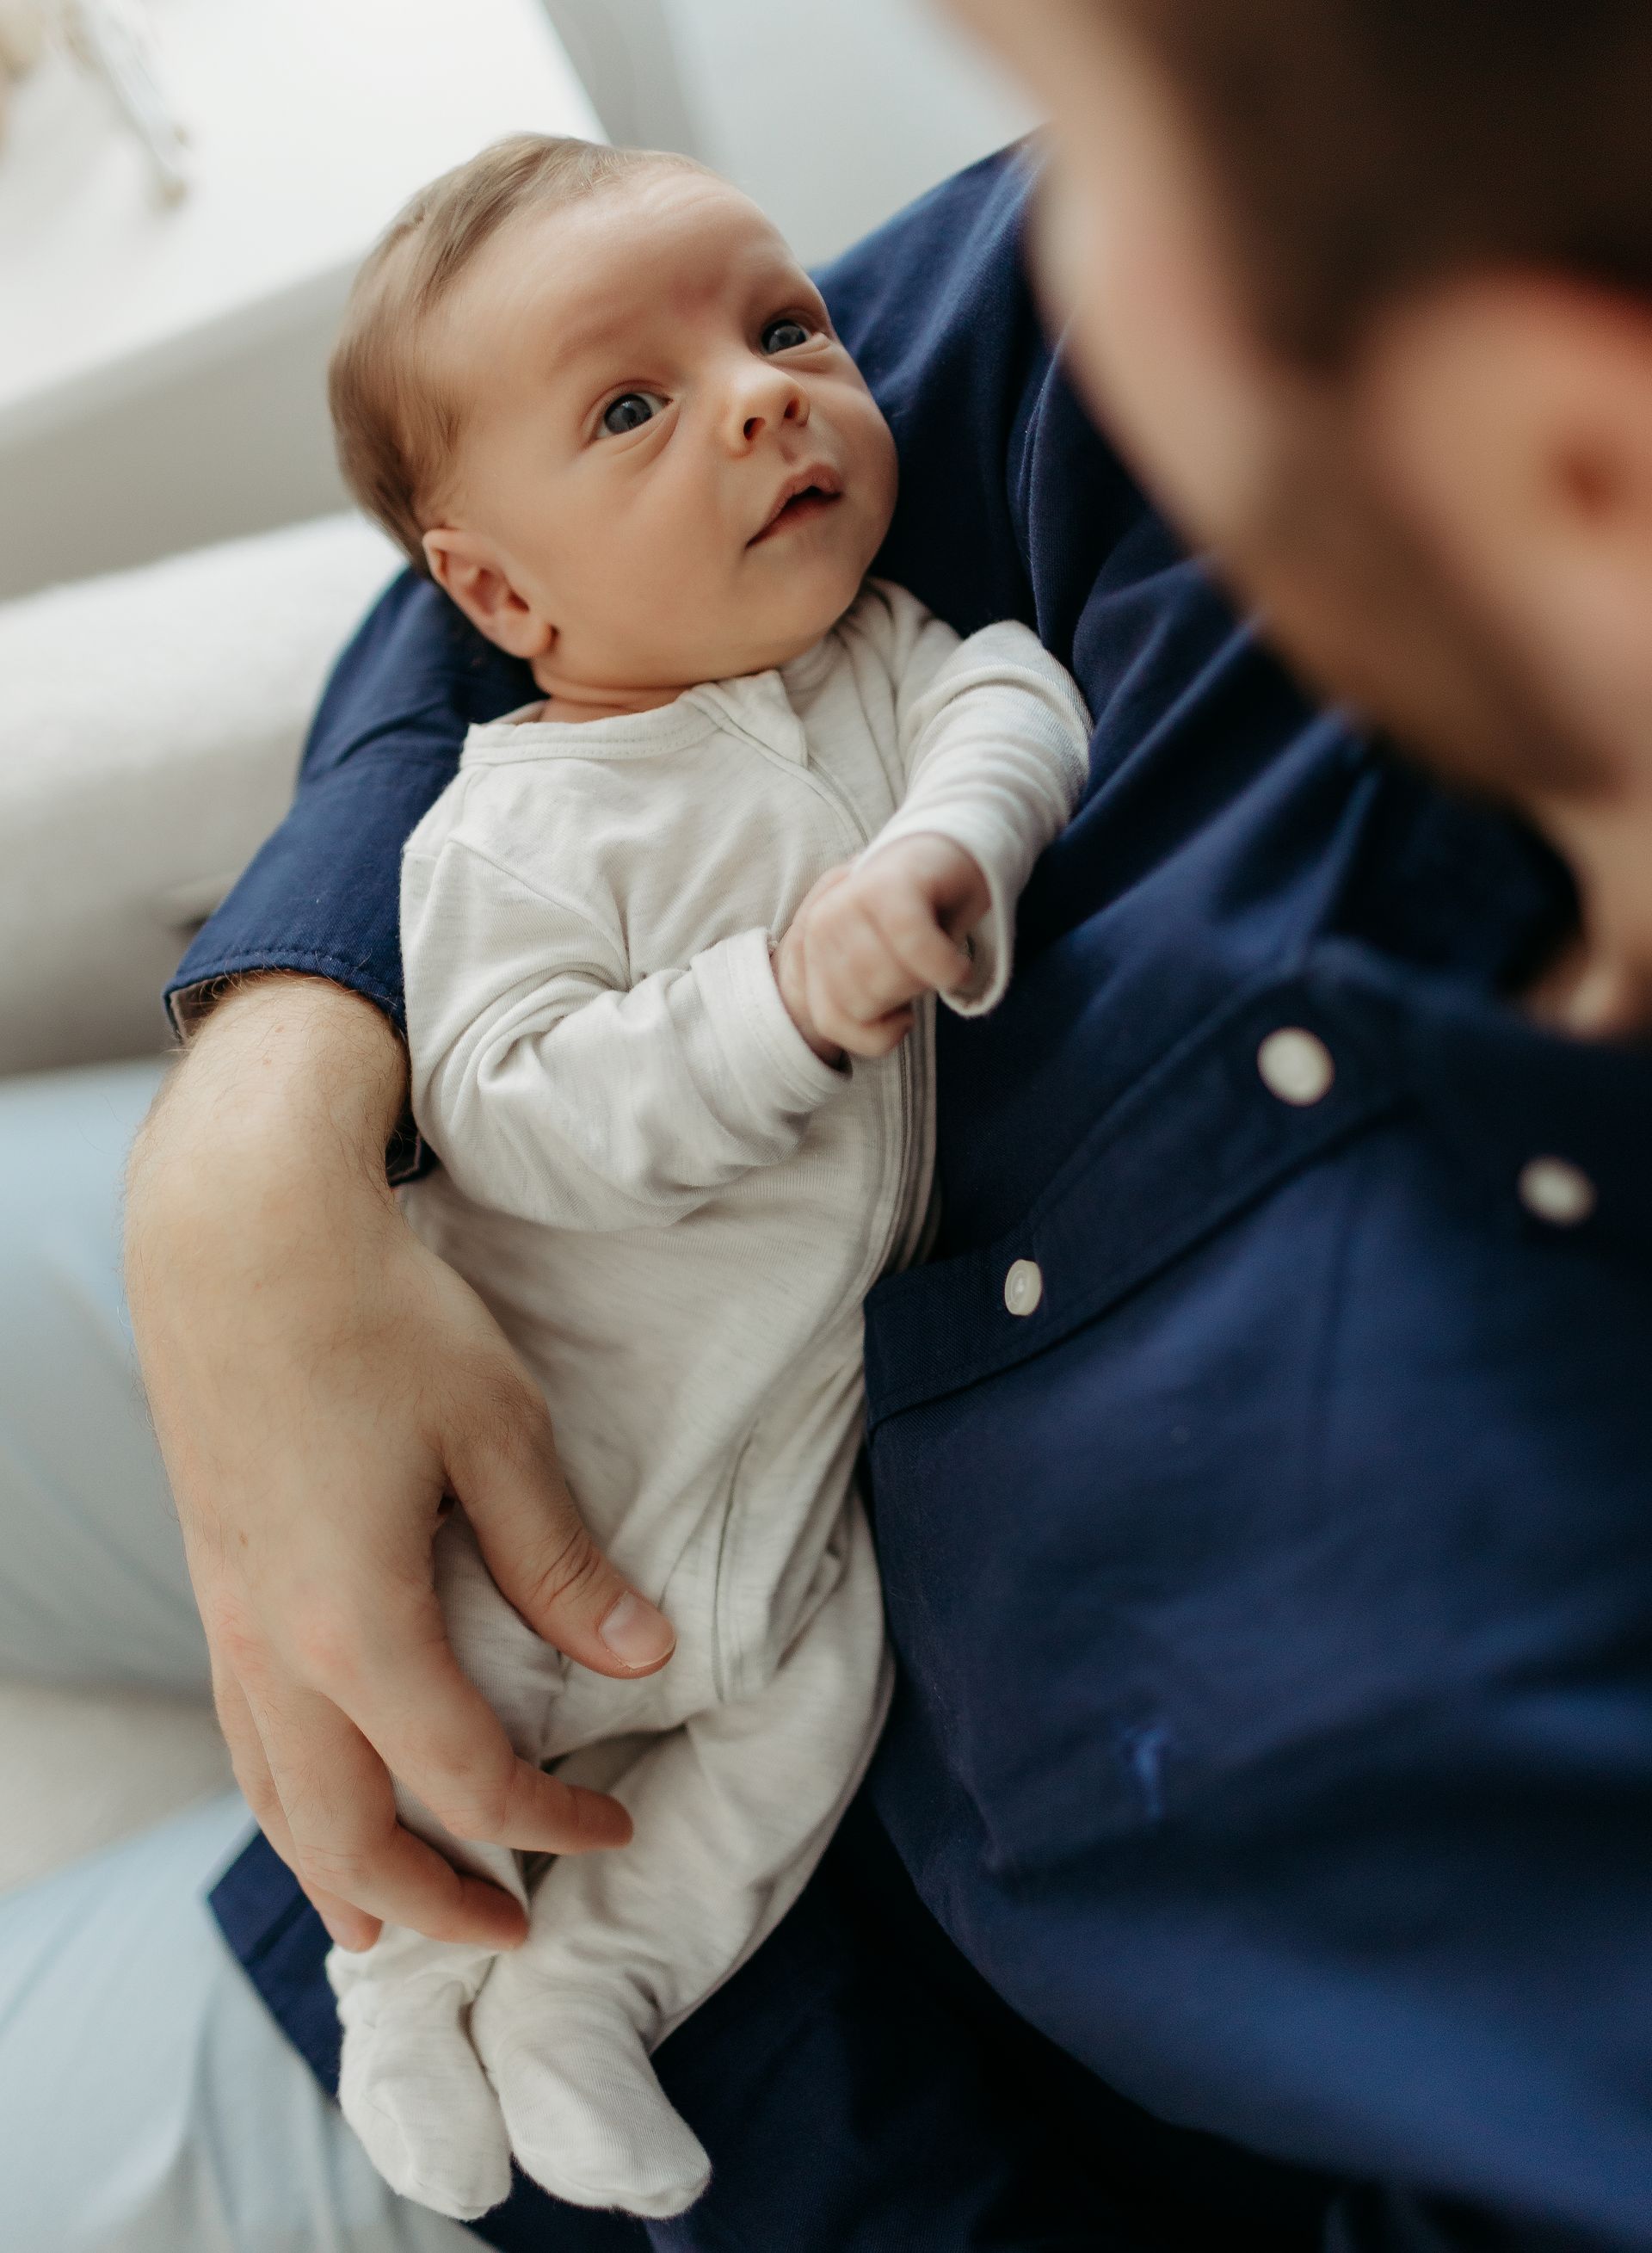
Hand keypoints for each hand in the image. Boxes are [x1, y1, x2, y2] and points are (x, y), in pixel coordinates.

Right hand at [126, 977, 676, 1953]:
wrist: (236, 1231)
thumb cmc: (376, 1317)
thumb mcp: (498, 1433)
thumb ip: (561, 1562)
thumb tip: (644, 1658)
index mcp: (357, 1625)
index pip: (464, 1779)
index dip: (547, 1824)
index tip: (613, 1832)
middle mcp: (276, 1644)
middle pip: (343, 1830)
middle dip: (430, 1900)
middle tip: (506, 1934)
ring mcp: (230, 1613)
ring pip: (270, 1792)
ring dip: (333, 1868)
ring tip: (384, 1919)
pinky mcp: (215, 1573)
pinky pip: (242, 1727)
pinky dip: (285, 1792)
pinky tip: (315, 1780)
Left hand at [774, 833, 988, 1061]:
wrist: (953, 851)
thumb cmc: (920, 922)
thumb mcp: (881, 973)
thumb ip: (859, 1009)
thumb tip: (882, 1032)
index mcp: (811, 945)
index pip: (830, 1021)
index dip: (875, 1031)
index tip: (899, 1002)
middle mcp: (822, 921)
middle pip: (866, 1003)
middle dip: (906, 995)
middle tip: (922, 962)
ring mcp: (852, 900)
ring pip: (892, 980)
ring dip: (928, 979)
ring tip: (935, 949)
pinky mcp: (892, 887)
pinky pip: (918, 952)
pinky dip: (949, 967)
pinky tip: (958, 961)